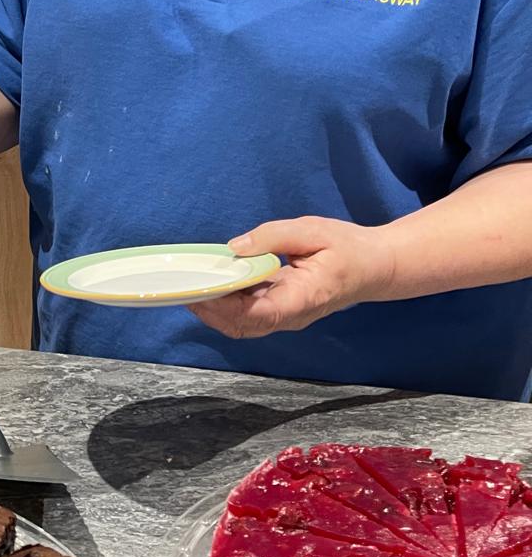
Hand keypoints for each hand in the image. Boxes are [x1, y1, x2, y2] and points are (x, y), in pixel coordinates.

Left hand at [191, 216, 396, 339]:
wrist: (375, 267)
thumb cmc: (348, 248)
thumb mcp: (313, 231)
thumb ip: (273, 237)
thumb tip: (235, 247)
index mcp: (302, 298)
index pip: (258, 314)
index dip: (224, 306)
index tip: (199, 290)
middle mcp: (291, 315)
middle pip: (242, 325)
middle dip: (209, 309)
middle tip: (181, 286)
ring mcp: (285, 315)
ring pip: (241, 323)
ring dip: (214, 307)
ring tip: (190, 283)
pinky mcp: (280, 308)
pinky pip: (248, 312)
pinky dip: (226, 300)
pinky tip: (212, 280)